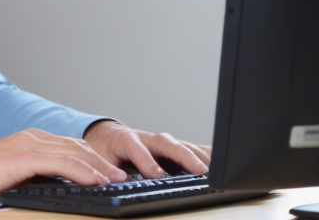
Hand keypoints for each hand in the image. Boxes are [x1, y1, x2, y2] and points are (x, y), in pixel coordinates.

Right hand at [0, 129, 126, 203]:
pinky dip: (82, 171)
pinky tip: (95, 181)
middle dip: (103, 162)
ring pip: (73, 153)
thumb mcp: (11, 178)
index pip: (70, 148)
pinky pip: (60, 163)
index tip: (112, 174)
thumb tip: (56, 189)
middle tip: (124, 177)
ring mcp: (26, 145)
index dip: (94, 160)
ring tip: (117, 180)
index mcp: (29, 142)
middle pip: (77, 148)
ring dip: (99, 167)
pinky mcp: (21, 157)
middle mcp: (31, 138)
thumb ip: (32, 178)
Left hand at [82, 120, 210, 178]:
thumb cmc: (104, 149)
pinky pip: (190, 148)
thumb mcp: (100, 160)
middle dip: (183, 156)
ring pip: (182, 145)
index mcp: (126, 139)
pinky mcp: (171, 147)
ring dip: (198, 156)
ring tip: (214, 170)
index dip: (147, 161)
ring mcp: (161, 141)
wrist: (108, 136)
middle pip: (167, 143)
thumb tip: (117, 183)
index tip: (157, 175)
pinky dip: (205, 154)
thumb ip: (108, 170)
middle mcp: (147, 138)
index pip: (137, 148)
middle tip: (199, 171)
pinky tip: (219, 160)